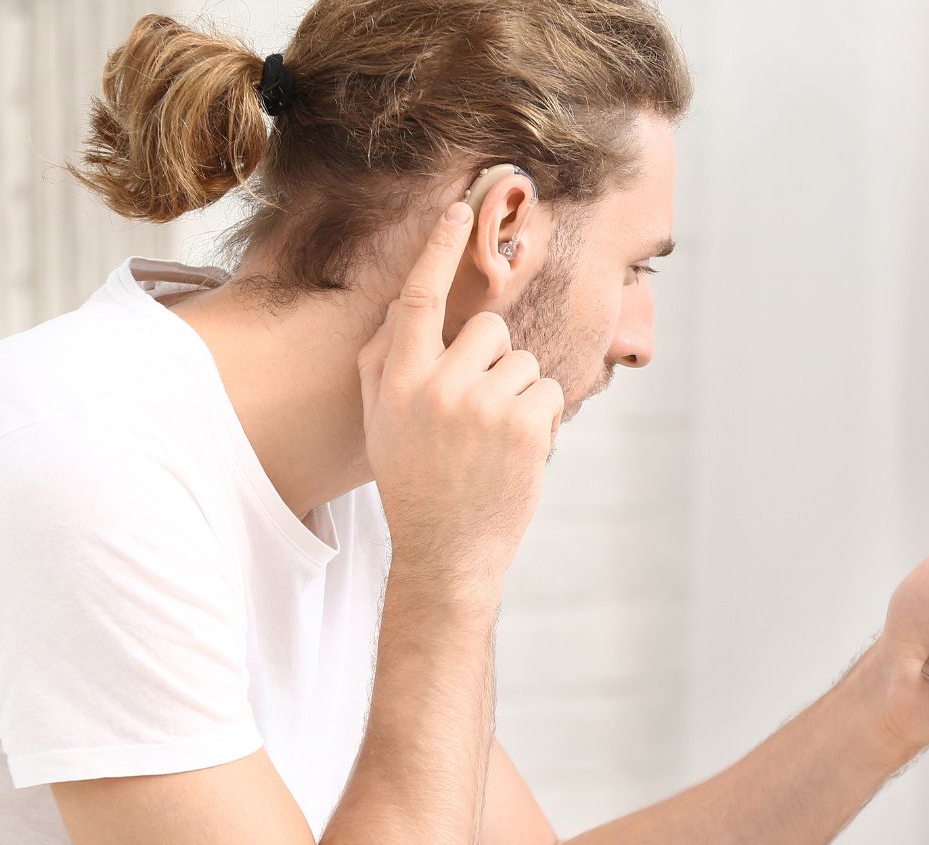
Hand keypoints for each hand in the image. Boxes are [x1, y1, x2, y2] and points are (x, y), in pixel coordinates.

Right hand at [355, 201, 565, 592]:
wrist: (447, 550)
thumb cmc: (413, 480)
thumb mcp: (379, 421)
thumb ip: (384, 360)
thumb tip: (402, 303)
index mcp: (399, 381)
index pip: (417, 299)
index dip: (438, 249)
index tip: (461, 209)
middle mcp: (439, 386)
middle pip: (488, 327)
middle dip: (491, 358)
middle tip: (474, 411)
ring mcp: (485, 406)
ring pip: (522, 360)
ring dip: (517, 393)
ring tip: (492, 440)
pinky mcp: (526, 426)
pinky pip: (548, 391)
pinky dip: (541, 417)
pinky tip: (515, 452)